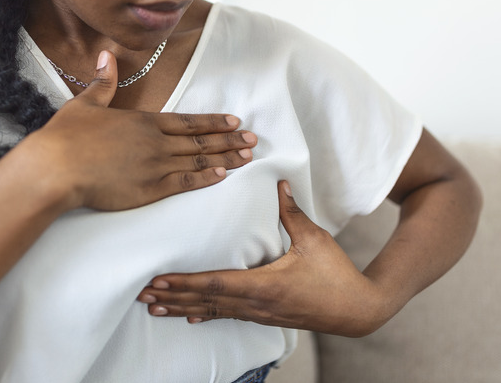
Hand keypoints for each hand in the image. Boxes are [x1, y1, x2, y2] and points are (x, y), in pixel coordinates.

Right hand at [18, 50, 256, 210]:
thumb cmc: (66, 137)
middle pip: (199, 139)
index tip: (233, 121)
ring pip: (198, 160)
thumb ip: (102, 82)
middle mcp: (155, 142)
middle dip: (228, 139)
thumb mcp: (85, 103)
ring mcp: (155, 165)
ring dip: (225, 157)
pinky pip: (185, 182)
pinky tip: (222, 176)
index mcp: (143, 121)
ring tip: (247, 156)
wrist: (57, 168)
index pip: (187, 120)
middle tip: (253, 139)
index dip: (212, 121)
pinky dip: (205, 178)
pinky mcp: (150, 188)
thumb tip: (107, 55)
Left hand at [136, 181, 394, 336]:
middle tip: (143, 295)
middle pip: (207, 301)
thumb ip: (292, 213)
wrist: (357, 310)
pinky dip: (205, 314)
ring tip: (155, 308)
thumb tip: (279, 183)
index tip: (159, 282)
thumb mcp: (315, 240)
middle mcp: (256, 303)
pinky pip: (228, 316)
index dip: (185, 284)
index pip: (216, 284)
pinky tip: (190, 317)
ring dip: (183, 308)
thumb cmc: (336, 275)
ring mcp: (259, 313)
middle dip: (173, 298)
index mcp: (265, 284)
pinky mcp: (265, 317)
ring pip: (213, 311)